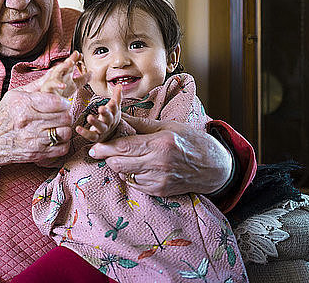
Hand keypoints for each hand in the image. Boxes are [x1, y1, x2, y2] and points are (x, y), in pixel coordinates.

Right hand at [0, 75, 74, 179]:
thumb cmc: (3, 116)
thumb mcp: (15, 95)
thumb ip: (36, 85)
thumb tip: (54, 73)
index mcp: (24, 105)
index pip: (56, 102)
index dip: (63, 102)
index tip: (62, 103)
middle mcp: (30, 123)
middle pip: (64, 117)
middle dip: (65, 114)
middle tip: (61, 114)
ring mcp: (34, 141)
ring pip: (65, 132)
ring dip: (65, 128)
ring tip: (59, 126)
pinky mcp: (38, 154)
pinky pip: (62, 149)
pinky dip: (63, 143)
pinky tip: (56, 138)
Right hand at [39, 51, 88, 96]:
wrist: (52, 103)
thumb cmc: (61, 93)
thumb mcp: (75, 85)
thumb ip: (83, 79)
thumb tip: (92, 73)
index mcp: (65, 73)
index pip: (71, 64)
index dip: (75, 59)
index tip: (81, 55)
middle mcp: (59, 75)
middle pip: (64, 65)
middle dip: (69, 60)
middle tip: (76, 54)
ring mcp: (52, 81)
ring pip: (56, 72)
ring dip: (63, 67)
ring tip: (70, 63)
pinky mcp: (47, 88)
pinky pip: (51, 85)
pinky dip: (57, 85)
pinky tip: (63, 85)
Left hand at [76, 85, 121, 141]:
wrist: (111, 135)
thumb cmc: (111, 117)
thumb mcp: (115, 108)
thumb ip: (117, 97)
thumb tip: (120, 85)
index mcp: (113, 114)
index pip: (115, 109)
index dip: (114, 106)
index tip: (112, 101)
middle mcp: (109, 123)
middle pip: (109, 118)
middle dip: (105, 113)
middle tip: (101, 108)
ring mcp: (103, 131)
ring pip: (100, 127)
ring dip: (95, 122)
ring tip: (89, 117)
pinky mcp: (96, 137)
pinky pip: (91, 136)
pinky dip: (85, 133)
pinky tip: (78, 128)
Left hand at [88, 116, 231, 196]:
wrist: (215, 167)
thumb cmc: (192, 141)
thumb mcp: (168, 126)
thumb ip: (140, 124)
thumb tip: (118, 116)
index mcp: (161, 144)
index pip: (124, 147)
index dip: (104, 148)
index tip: (94, 147)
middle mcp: (159, 164)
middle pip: (119, 164)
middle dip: (108, 157)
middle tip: (104, 151)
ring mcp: (160, 180)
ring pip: (125, 175)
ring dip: (120, 166)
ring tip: (126, 157)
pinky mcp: (160, 191)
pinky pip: (135, 184)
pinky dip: (132, 175)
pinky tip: (139, 167)